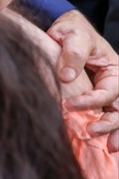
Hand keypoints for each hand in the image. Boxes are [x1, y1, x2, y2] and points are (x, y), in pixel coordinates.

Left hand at [49, 10, 118, 151]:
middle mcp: (116, 83)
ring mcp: (109, 92)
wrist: (64, 31)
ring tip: (108, 147)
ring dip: (116, 131)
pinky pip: (110, 116)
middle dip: (110, 122)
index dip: (92, 100)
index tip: (69, 105)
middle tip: (91, 130)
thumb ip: (72, 53)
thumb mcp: (72, 35)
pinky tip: (109, 146)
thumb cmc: (71, 31)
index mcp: (115, 68)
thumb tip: (67, 77)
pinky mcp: (99, 100)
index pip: (109, 90)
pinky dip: (112, 132)